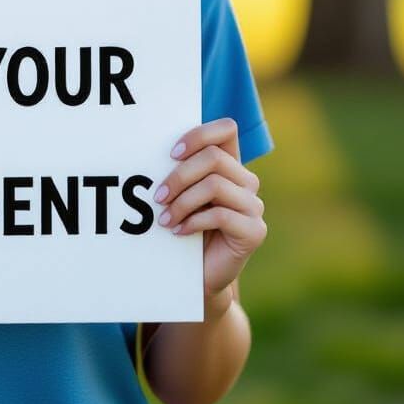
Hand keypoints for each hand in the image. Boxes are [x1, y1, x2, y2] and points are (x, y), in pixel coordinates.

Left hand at [153, 117, 266, 303]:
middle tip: (157, 197)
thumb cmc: (185, 227)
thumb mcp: (180, 193)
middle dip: (179, 176)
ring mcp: (254, 206)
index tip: (171, 154)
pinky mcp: (254, 231)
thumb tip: (149, 148)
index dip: (198, 135)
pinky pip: (221, 215)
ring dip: (182, 202)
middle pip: (213, 158)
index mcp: (230, 164)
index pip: (226, 129)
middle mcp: (246, 181)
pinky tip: (178, 232)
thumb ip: (178, 169)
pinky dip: (193, 222)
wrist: (199, 274)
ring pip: (214, 185)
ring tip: (164, 219)